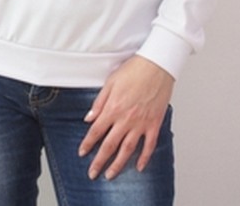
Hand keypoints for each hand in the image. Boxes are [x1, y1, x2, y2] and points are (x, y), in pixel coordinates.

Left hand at [78, 56, 173, 180]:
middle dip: (99, 161)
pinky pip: (149, 145)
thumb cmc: (134, 69)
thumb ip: (99, 102)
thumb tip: (89, 118)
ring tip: (110, 175)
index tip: (82, 153)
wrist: (157, 65)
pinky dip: (144, 157)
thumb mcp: (111, 82)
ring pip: (128, 149)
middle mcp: (126, 118)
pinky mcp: (154, 123)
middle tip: (92, 173)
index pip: (96, 131)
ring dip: (118, 164)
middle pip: (110, 145)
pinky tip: (139, 166)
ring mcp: (141, 123)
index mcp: (113, 108)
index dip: (88, 144)